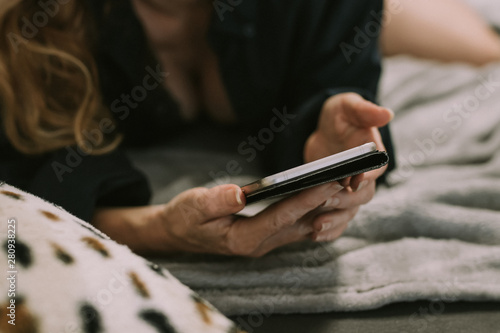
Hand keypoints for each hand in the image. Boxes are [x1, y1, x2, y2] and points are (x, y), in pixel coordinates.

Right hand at [152, 182, 343, 256]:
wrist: (178, 233)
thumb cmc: (185, 218)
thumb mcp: (192, 207)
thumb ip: (215, 201)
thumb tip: (239, 194)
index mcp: (242, 239)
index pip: (281, 217)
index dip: (306, 199)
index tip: (329, 181)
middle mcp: (259, 245)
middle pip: (299, 222)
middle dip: (324, 200)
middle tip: (349, 178)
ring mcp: (266, 242)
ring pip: (303, 225)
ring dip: (324, 206)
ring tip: (345, 181)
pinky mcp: (268, 235)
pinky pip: (298, 225)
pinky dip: (313, 210)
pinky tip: (327, 194)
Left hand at [304, 93, 392, 240]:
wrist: (327, 132)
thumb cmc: (341, 116)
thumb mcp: (348, 107)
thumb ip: (364, 110)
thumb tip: (386, 113)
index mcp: (374, 157)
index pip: (375, 171)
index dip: (365, 177)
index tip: (353, 181)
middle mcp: (366, 179)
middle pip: (361, 196)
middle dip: (344, 200)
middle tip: (324, 200)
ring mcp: (352, 194)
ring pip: (349, 213)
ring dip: (335, 221)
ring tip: (315, 226)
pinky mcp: (337, 202)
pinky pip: (337, 221)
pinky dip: (328, 230)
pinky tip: (312, 235)